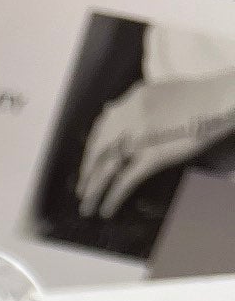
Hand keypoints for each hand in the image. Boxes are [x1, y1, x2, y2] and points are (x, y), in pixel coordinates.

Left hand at [77, 70, 234, 216]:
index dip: (91, 148)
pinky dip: (113, 196)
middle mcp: (131, 116)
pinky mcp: (153, 155)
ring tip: (87, 206)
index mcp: (132, 100)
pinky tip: (107, 208)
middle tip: (81, 189)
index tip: (87, 161)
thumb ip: (134, 103)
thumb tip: (108, 110)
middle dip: (87, 172)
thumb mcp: (159, 92)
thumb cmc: (198, 97)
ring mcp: (140, 136)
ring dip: (94, 189)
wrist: (220, 99)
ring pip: (107, 167)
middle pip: (99, 149)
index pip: (102, 126)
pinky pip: (125, 179)